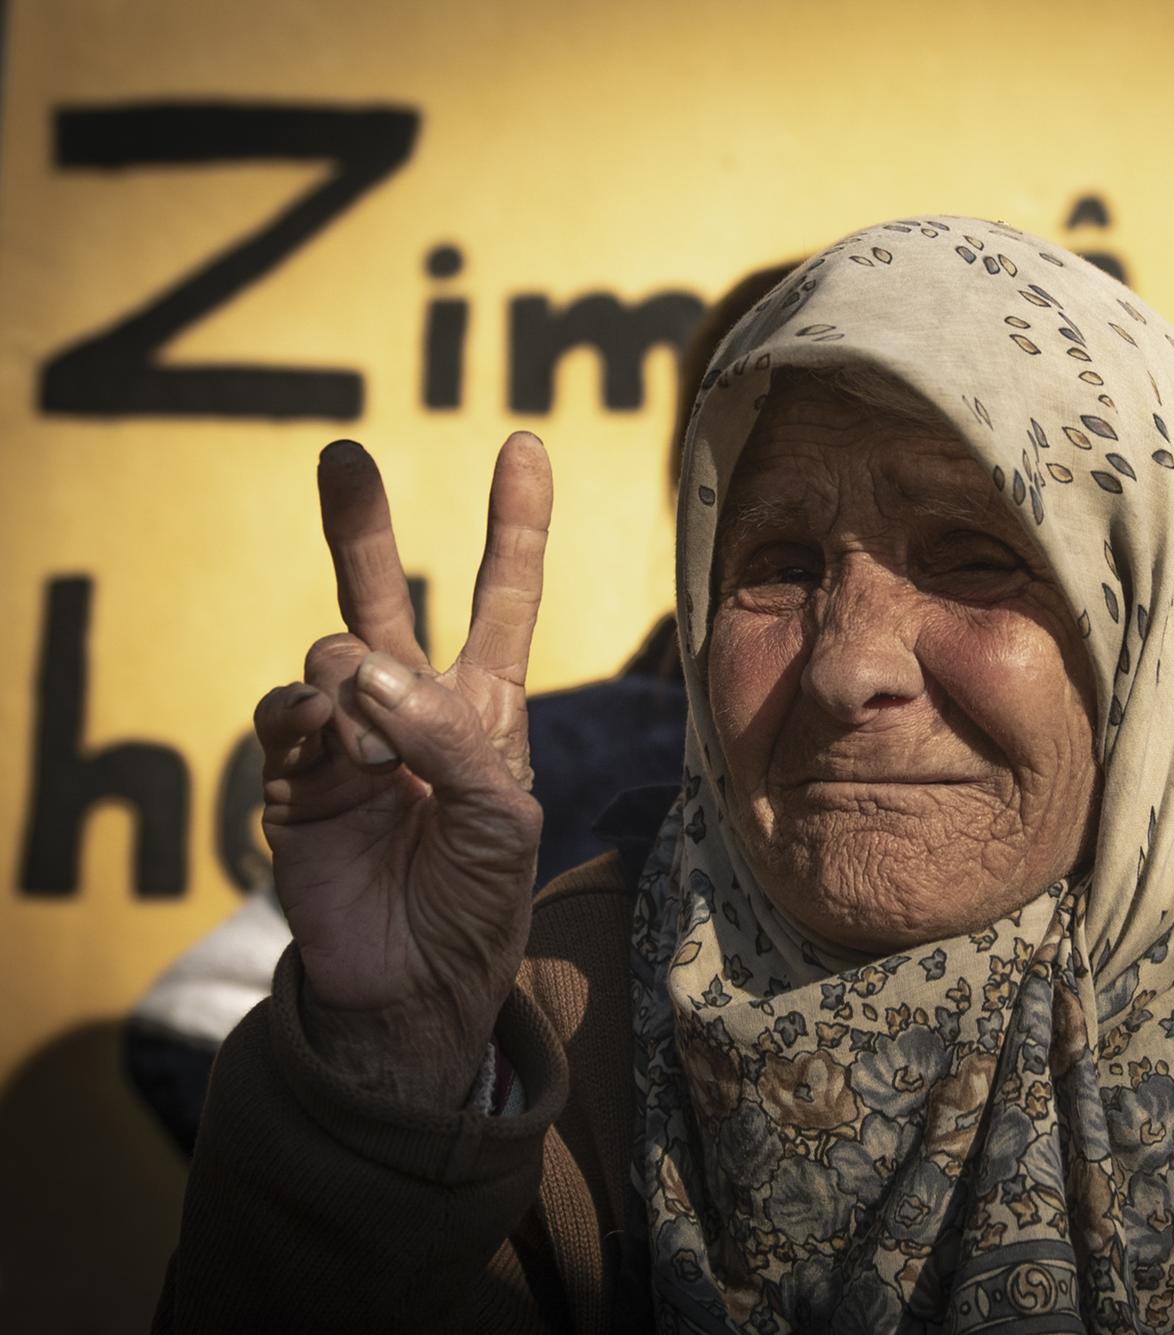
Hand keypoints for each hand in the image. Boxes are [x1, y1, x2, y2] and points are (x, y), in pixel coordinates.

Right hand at [253, 435, 551, 1109]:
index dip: (515, 526)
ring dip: (360, 687)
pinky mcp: (290, 775)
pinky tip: (338, 750)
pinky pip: (287, 710)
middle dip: (361, 523)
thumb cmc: (478, 897)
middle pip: (383, 592)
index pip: (503, 599)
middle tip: (343, 455)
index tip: (524, 447)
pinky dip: (311, 719)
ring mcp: (343, 737)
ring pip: (331, 648)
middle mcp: (409, 706)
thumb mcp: (503, 814)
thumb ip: (448, 735)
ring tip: (382, 758)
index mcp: (482, 707)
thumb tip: (362, 670)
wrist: (414, 982)